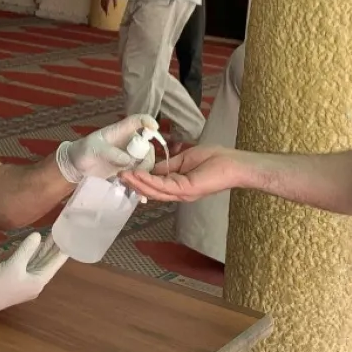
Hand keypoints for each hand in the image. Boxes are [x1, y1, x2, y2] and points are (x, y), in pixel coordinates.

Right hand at [0, 233, 67, 319]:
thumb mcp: (13, 264)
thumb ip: (27, 249)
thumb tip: (38, 235)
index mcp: (39, 281)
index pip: (55, 263)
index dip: (63, 250)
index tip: (71, 238)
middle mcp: (36, 282)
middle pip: (47, 262)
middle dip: (53, 248)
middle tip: (61, 231)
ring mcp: (26, 281)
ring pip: (38, 263)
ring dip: (44, 250)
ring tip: (51, 235)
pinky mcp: (17, 279)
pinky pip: (29, 264)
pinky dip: (33, 254)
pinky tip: (35, 246)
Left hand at [55, 114, 161, 182]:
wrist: (77, 167)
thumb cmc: (83, 151)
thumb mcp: (93, 149)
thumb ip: (110, 153)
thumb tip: (129, 160)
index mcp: (121, 131)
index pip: (138, 121)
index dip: (148, 121)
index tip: (154, 127)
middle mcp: (129, 142)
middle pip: (148, 147)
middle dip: (147, 160)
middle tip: (138, 173)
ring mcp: (130, 156)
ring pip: (146, 162)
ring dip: (143, 173)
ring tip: (131, 183)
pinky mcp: (129, 169)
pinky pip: (140, 174)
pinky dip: (140, 181)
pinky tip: (134, 190)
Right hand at [120, 145, 247, 202]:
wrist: (234, 164)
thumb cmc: (215, 159)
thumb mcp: (185, 159)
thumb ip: (169, 165)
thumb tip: (152, 169)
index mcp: (179, 185)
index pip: (156, 185)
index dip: (141, 179)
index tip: (126, 172)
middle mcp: (178, 192)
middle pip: (152, 191)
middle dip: (134, 183)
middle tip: (118, 176)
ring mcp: (181, 193)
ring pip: (154, 190)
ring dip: (137, 183)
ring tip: (122, 175)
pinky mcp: (185, 190)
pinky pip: (162, 186)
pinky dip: (148, 181)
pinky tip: (137, 175)